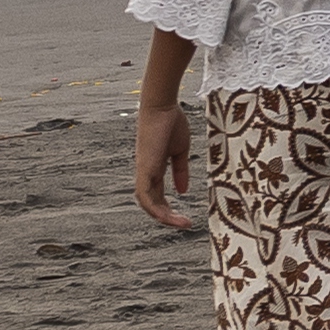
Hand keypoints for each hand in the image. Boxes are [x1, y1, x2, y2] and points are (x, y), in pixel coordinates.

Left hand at [133, 97, 200, 232]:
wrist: (161, 106)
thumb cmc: (170, 122)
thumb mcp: (180, 151)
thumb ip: (180, 171)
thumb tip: (182, 190)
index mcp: (154, 169)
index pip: (158, 196)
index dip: (169, 209)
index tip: (185, 218)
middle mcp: (146, 173)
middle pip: (152, 203)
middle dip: (167, 217)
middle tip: (185, 224)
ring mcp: (144, 171)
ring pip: (147, 203)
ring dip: (163, 217)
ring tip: (181, 223)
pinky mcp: (145, 168)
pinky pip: (145, 195)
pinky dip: (154, 208)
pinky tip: (168, 216)